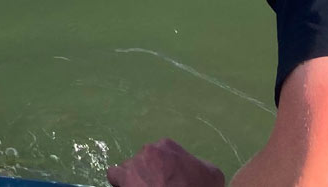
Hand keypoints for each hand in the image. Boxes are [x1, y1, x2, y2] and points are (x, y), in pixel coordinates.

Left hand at [107, 139, 224, 186]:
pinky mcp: (122, 177)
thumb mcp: (212, 174)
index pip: (164, 153)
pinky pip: (114, 175)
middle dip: (151, 172)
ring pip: (130, 167)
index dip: (167, 169)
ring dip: (135, 177)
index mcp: (169, 146)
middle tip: (159, 186)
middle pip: (146, 160)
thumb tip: (194, 166)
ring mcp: (134, 163)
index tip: (172, 180)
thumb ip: (199, 164)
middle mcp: (149, 150)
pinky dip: (120, 182)